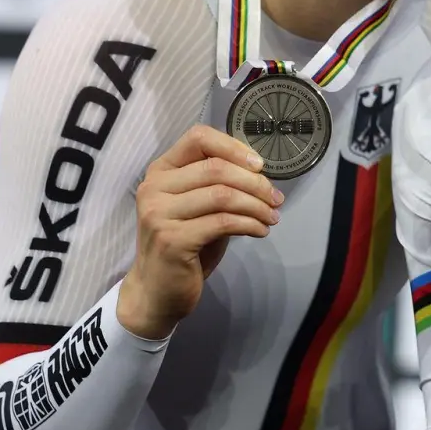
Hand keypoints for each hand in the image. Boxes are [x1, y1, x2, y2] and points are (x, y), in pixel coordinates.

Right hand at [119, 125, 282, 339]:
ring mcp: (158, 213)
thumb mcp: (199, 207)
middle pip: (216, 168)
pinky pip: (223, 222)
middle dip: (255, 182)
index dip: (234, 147)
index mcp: (161, 171)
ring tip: (272, 217)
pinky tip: (260, 231)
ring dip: (257, 205)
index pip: (198, 138)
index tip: (260, 166)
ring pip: (223, 195)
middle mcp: (154, 187)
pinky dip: (250, 224)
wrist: (157, 291)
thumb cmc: (184, 245)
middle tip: (276, 199)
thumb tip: (261, 172)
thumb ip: (219, 184)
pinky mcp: (172, 239)